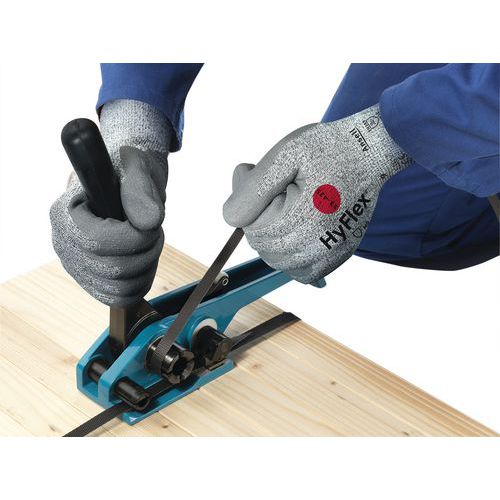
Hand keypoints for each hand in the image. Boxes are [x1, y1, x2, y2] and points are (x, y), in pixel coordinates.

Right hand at [50, 100, 171, 305]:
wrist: (124, 179)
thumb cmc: (127, 169)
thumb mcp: (137, 166)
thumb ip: (140, 189)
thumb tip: (149, 221)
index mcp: (65, 213)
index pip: (100, 242)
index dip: (135, 237)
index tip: (149, 221)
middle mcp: (63, 243)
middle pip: (115, 270)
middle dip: (147, 250)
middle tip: (154, 230)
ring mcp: (75, 265)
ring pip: (121, 288)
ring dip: (147, 266)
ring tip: (147, 241)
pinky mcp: (91, 281)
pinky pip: (119, 298)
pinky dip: (140, 282)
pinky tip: (143, 259)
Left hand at [223, 104, 411, 283]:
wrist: (369, 152)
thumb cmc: (327, 148)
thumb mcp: (285, 155)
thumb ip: (253, 188)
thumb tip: (230, 217)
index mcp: (304, 217)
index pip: (252, 227)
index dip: (249, 202)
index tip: (257, 175)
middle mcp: (319, 242)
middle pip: (263, 245)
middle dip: (260, 218)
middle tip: (277, 188)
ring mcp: (330, 252)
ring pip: (278, 260)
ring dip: (272, 237)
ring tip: (288, 206)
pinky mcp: (337, 256)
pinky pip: (301, 273)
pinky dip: (290, 257)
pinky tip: (294, 233)